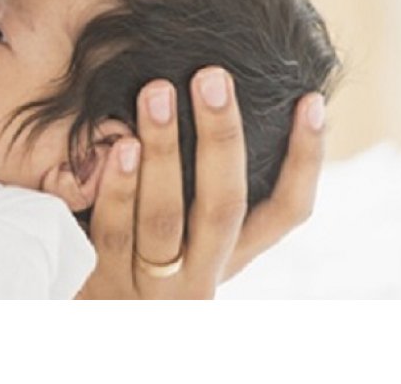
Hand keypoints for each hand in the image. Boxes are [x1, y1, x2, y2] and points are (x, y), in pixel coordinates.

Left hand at [77, 66, 325, 298]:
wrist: (90, 325)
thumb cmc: (134, 261)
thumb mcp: (177, 237)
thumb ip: (198, 189)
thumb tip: (220, 103)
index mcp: (229, 258)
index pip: (287, 214)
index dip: (306, 160)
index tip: (310, 101)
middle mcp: (201, 276)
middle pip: (224, 206)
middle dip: (222, 137)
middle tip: (213, 76)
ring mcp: (152, 287)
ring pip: (167, 217)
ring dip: (165, 150)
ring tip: (158, 92)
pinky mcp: (102, 286)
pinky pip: (113, 234)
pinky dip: (118, 189)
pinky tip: (117, 147)